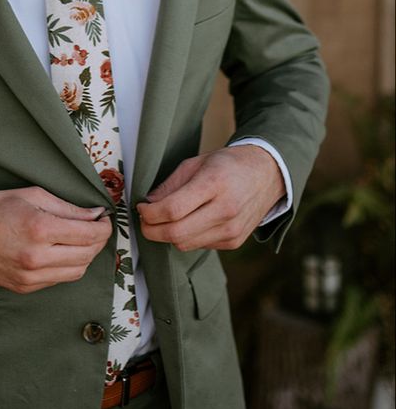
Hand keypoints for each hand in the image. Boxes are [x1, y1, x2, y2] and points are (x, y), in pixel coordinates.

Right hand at [0, 186, 112, 293]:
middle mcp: (37, 257)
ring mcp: (30, 277)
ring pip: (76, 271)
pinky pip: (58, 279)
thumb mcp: (31, 196)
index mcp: (39, 229)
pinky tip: (64, 252)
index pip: (89, 235)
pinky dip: (68, 266)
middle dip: (99, 240)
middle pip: (87, 255)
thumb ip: (67, 208)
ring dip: (86, 256)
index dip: (104, 227)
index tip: (105, 218)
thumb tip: (94, 215)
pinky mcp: (24, 287)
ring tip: (82, 239)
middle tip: (97, 227)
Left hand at [136, 146, 284, 251]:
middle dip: (151, 230)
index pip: (173, 210)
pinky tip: (189, 221)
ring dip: (167, 234)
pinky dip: (187, 236)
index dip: (149, 213)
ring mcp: (231, 230)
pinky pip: (198, 245)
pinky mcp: (233, 242)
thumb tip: (148, 203)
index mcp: (214, 184)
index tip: (141, 207)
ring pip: (185, 244)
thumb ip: (170, 185)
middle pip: (176, 233)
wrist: (266, 174)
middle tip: (144, 219)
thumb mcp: (196, 163)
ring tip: (164, 219)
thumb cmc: (227, 164)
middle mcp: (225, 210)